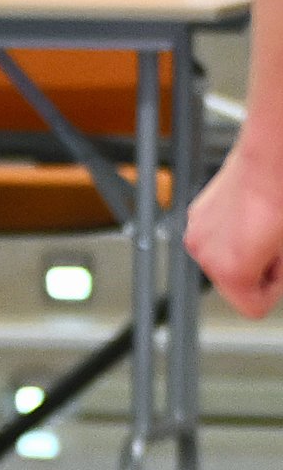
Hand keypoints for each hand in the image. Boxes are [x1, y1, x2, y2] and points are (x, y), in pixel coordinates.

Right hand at [184, 145, 282, 317]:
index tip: (281, 271)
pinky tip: (249, 219)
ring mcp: (197, 234)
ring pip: (223, 262)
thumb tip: (274, 276)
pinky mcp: (195, 217)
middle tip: (275, 248)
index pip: (253, 309)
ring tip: (262, 230)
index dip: (275, 290)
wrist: (268, 161)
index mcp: (230, 271)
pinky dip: (231, 235)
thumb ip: (279, 276)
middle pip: (234, 286)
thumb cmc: (281, 200)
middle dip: (257, 271)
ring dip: (243, 253)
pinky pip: (215, 240)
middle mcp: (206, 256)